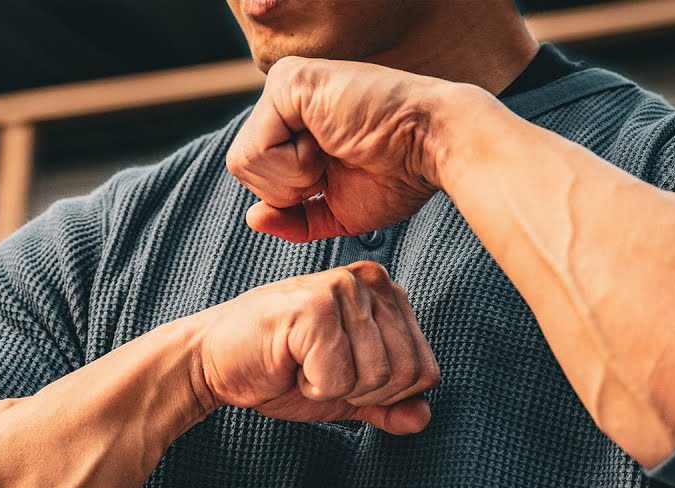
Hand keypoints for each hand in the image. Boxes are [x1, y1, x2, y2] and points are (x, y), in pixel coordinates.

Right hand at [192, 260, 439, 434]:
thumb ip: (387, 405)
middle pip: (406, 374)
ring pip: (376, 377)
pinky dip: (313, 387)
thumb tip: (423, 418)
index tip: (343, 377)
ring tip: (304, 364)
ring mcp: (342, 289)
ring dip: (334, 389)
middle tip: (321, 373)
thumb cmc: (279, 369)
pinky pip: (339, 378)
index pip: (426, 370)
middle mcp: (370, 281)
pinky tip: (290, 363)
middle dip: (362, 394)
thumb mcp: (345, 392)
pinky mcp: (313, 308)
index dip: (386, 396)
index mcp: (386, 294)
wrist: (214, 362)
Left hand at [227, 56, 454, 241]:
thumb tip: (252, 218)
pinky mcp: (287, 83)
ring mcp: (284, 84)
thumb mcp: (337, 209)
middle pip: (242, 167)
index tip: (336, 174)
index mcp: (294, 121)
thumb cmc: (399, 174)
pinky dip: (295, 166)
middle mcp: (284, 96)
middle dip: (289, 188)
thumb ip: (294, 217)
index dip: (292, 195)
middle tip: (336, 162)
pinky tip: (331, 142)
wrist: (432, 148)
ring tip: (335, 149)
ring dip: (294, 176)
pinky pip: (256, 150)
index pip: (256, 172)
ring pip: (244, 161)